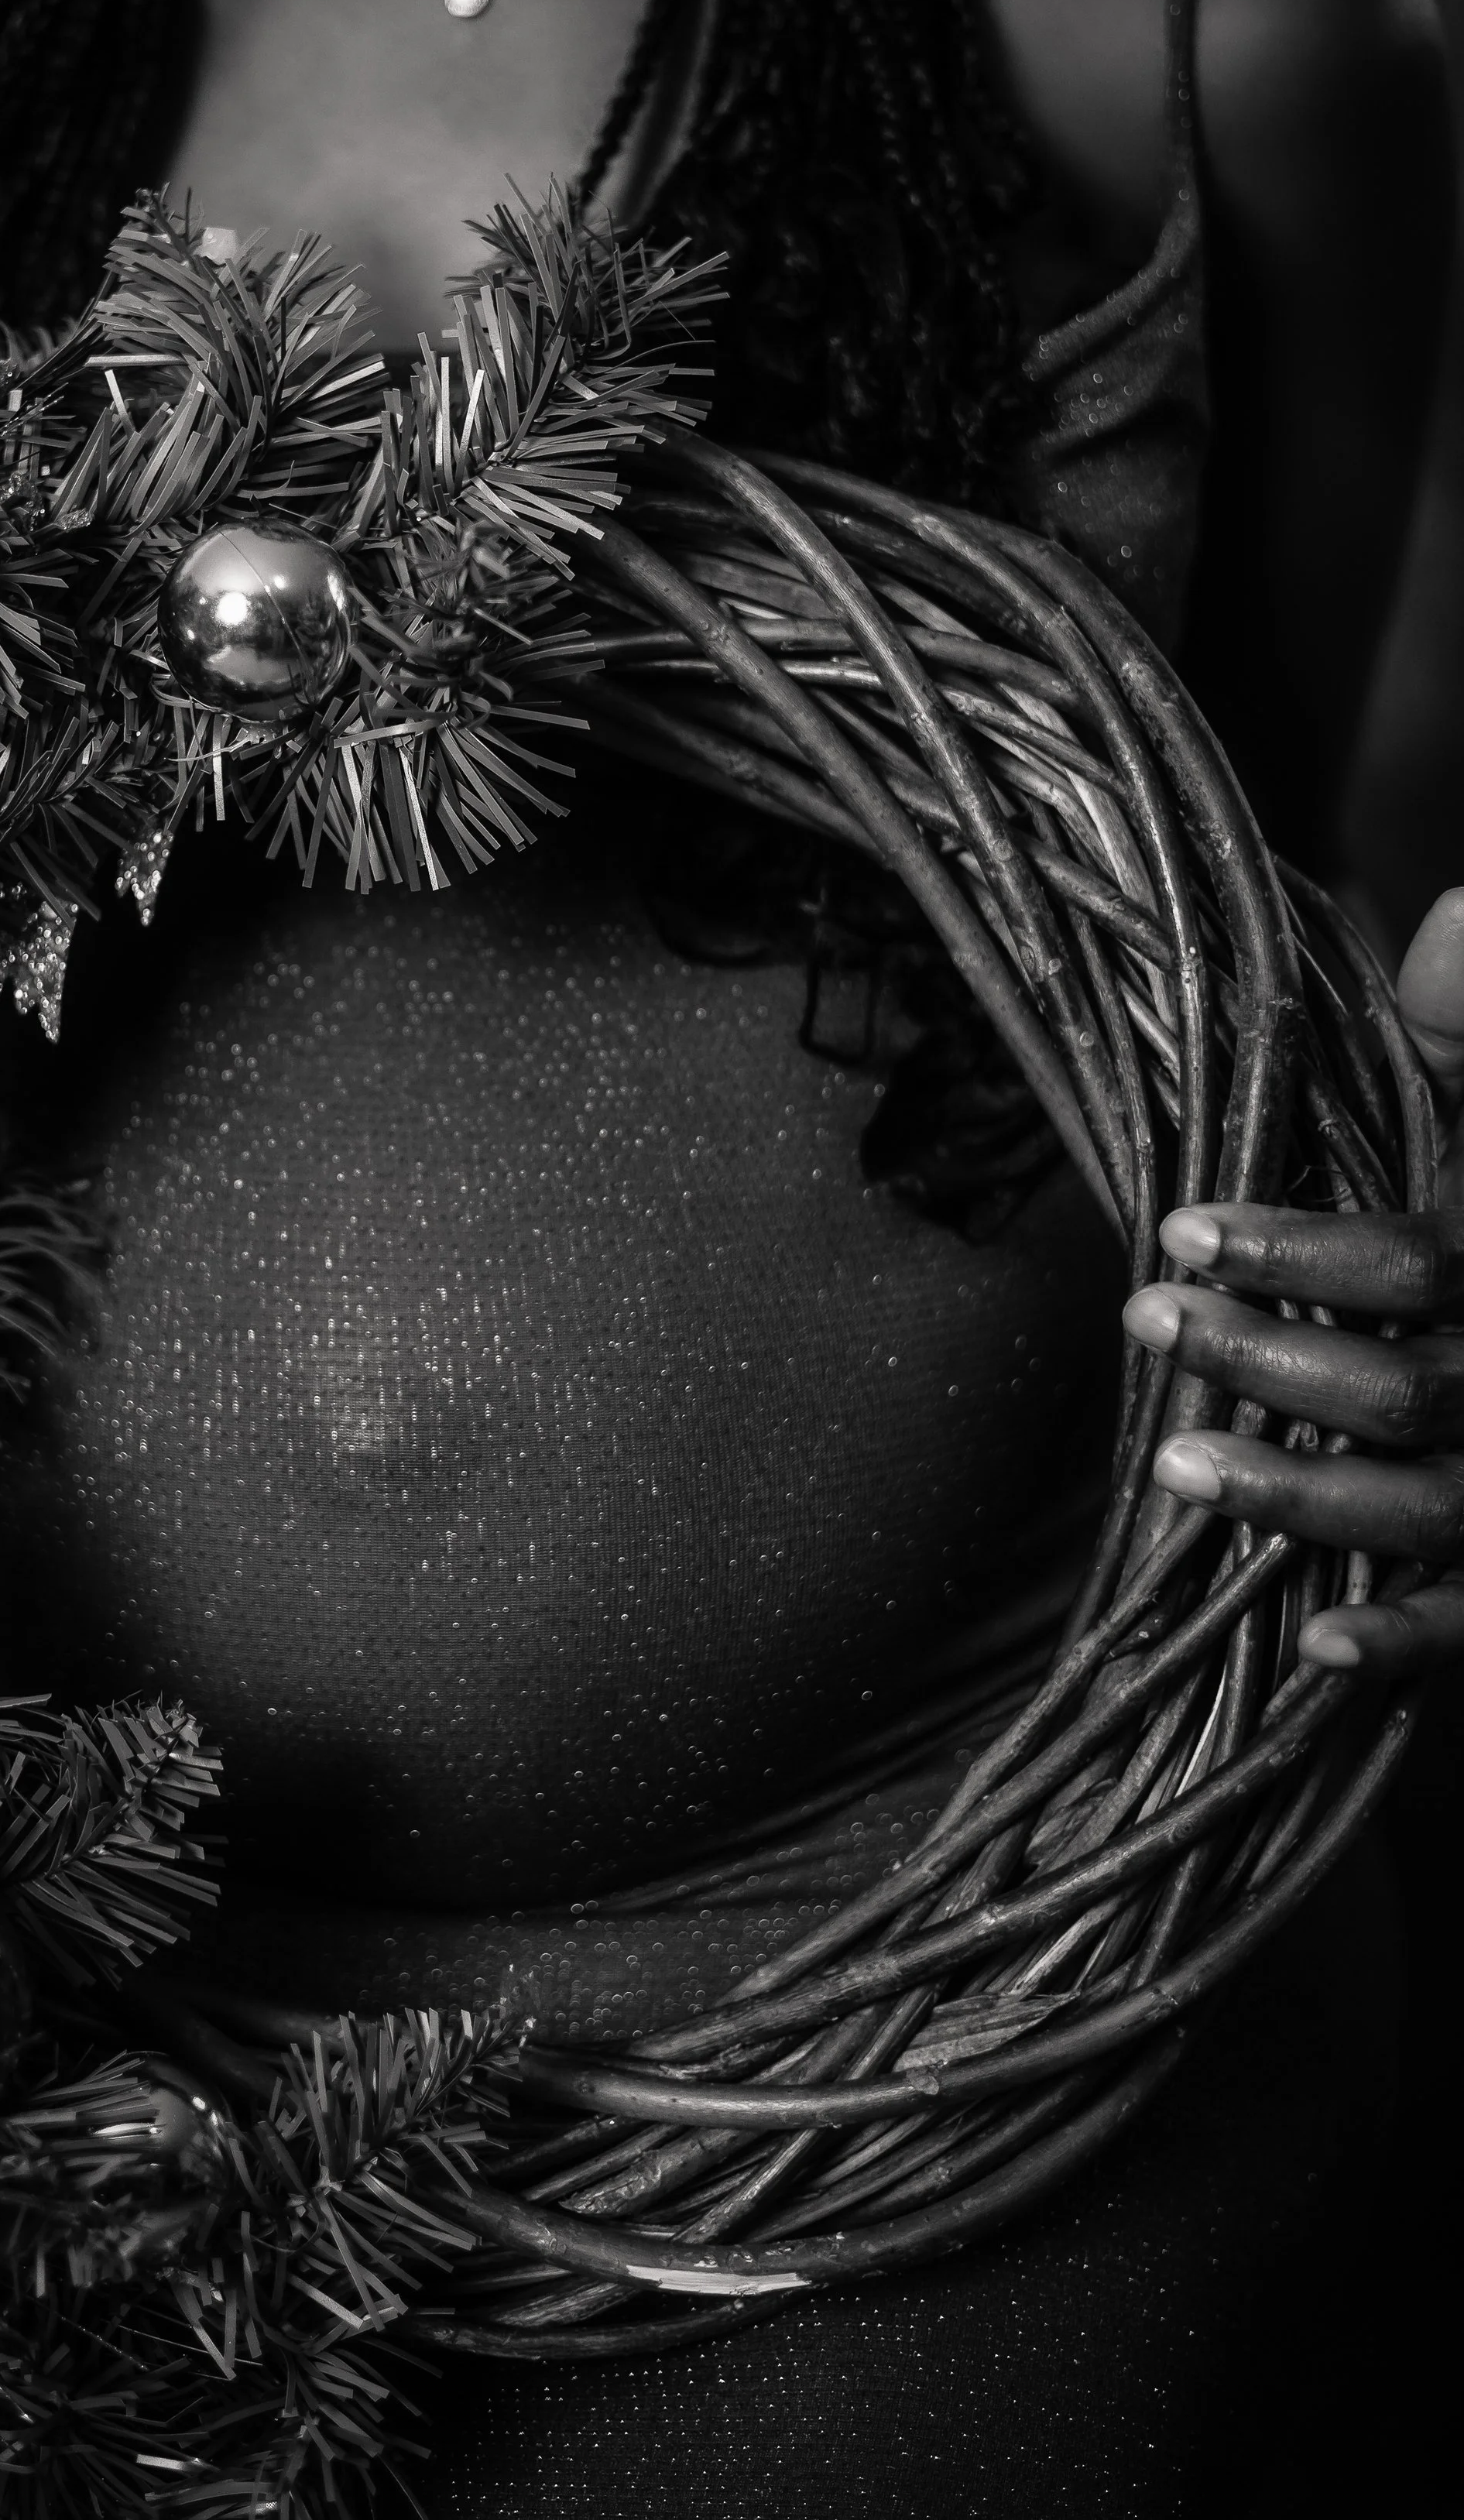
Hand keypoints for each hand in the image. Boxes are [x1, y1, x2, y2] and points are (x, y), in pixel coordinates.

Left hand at [1121, 888, 1463, 1678]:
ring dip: (1299, 1497)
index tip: (1178, 1232)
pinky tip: (1317, 1649)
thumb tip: (1432, 930)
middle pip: (1412, 1387)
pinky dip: (1408, 1644)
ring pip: (1432, 1510)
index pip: (1428, 1261)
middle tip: (1146, 1320)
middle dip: (1269, 1359)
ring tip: (1175, 1463)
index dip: (1301, 1250)